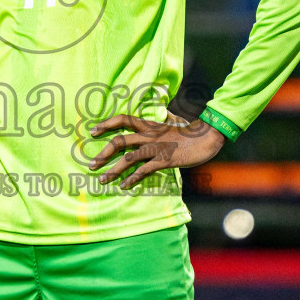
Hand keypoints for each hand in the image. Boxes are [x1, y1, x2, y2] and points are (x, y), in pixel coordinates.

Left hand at [89, 114, 224, 189]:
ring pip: (129, 158)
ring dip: (113, 170)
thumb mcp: (175, 121)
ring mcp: (156, 148)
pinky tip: (124, 186)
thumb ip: (166, 118)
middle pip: (120, 141)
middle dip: (103, 153)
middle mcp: (149, 135)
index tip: (93, 131)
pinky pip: (144, 170)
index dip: (106, 123)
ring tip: (102, 179)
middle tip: (91, 164)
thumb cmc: (191, 131)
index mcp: (150, 125)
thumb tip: (165, 113)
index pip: (123, 119)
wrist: (207, 137)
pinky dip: (132, 178)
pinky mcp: (165, 160)